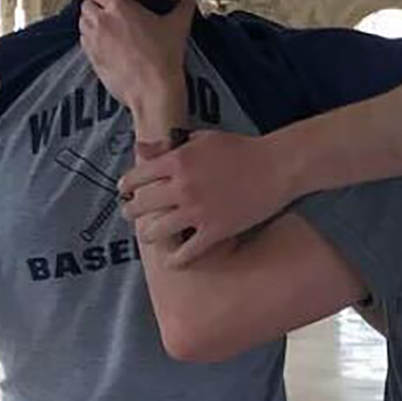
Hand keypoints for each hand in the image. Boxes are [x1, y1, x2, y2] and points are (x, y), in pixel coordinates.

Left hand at [78, 0, 191, 132]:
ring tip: (105, 27)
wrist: (154, 90)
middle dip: (93, 6)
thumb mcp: (178, 26)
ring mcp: (94, 42)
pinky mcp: (92, 60)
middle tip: (106, 10)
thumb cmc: (164, 56)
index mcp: (119, 7)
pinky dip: (91, 41)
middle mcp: (101, 22)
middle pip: (85, 5)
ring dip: (90, 23)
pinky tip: (105, 45)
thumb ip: (184, 5)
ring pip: (82, 24)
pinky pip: (84, 44)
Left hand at [121, 130, 284, 262]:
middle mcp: (182, 187)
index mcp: (177, 161)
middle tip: (131, 215)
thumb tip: (144, 149)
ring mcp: (197, 211)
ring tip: (149, 236)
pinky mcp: (215, 231)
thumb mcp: (202, 139)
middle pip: (140, 206)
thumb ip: (171, 145)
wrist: (276, 166)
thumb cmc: (241, 149)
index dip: (127, 186)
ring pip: (157, 232)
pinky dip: (175, 260)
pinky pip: (186, 252)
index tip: (124, 191)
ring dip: (149, 235)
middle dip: (131, 211)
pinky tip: (170, 262)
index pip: (137, 177)